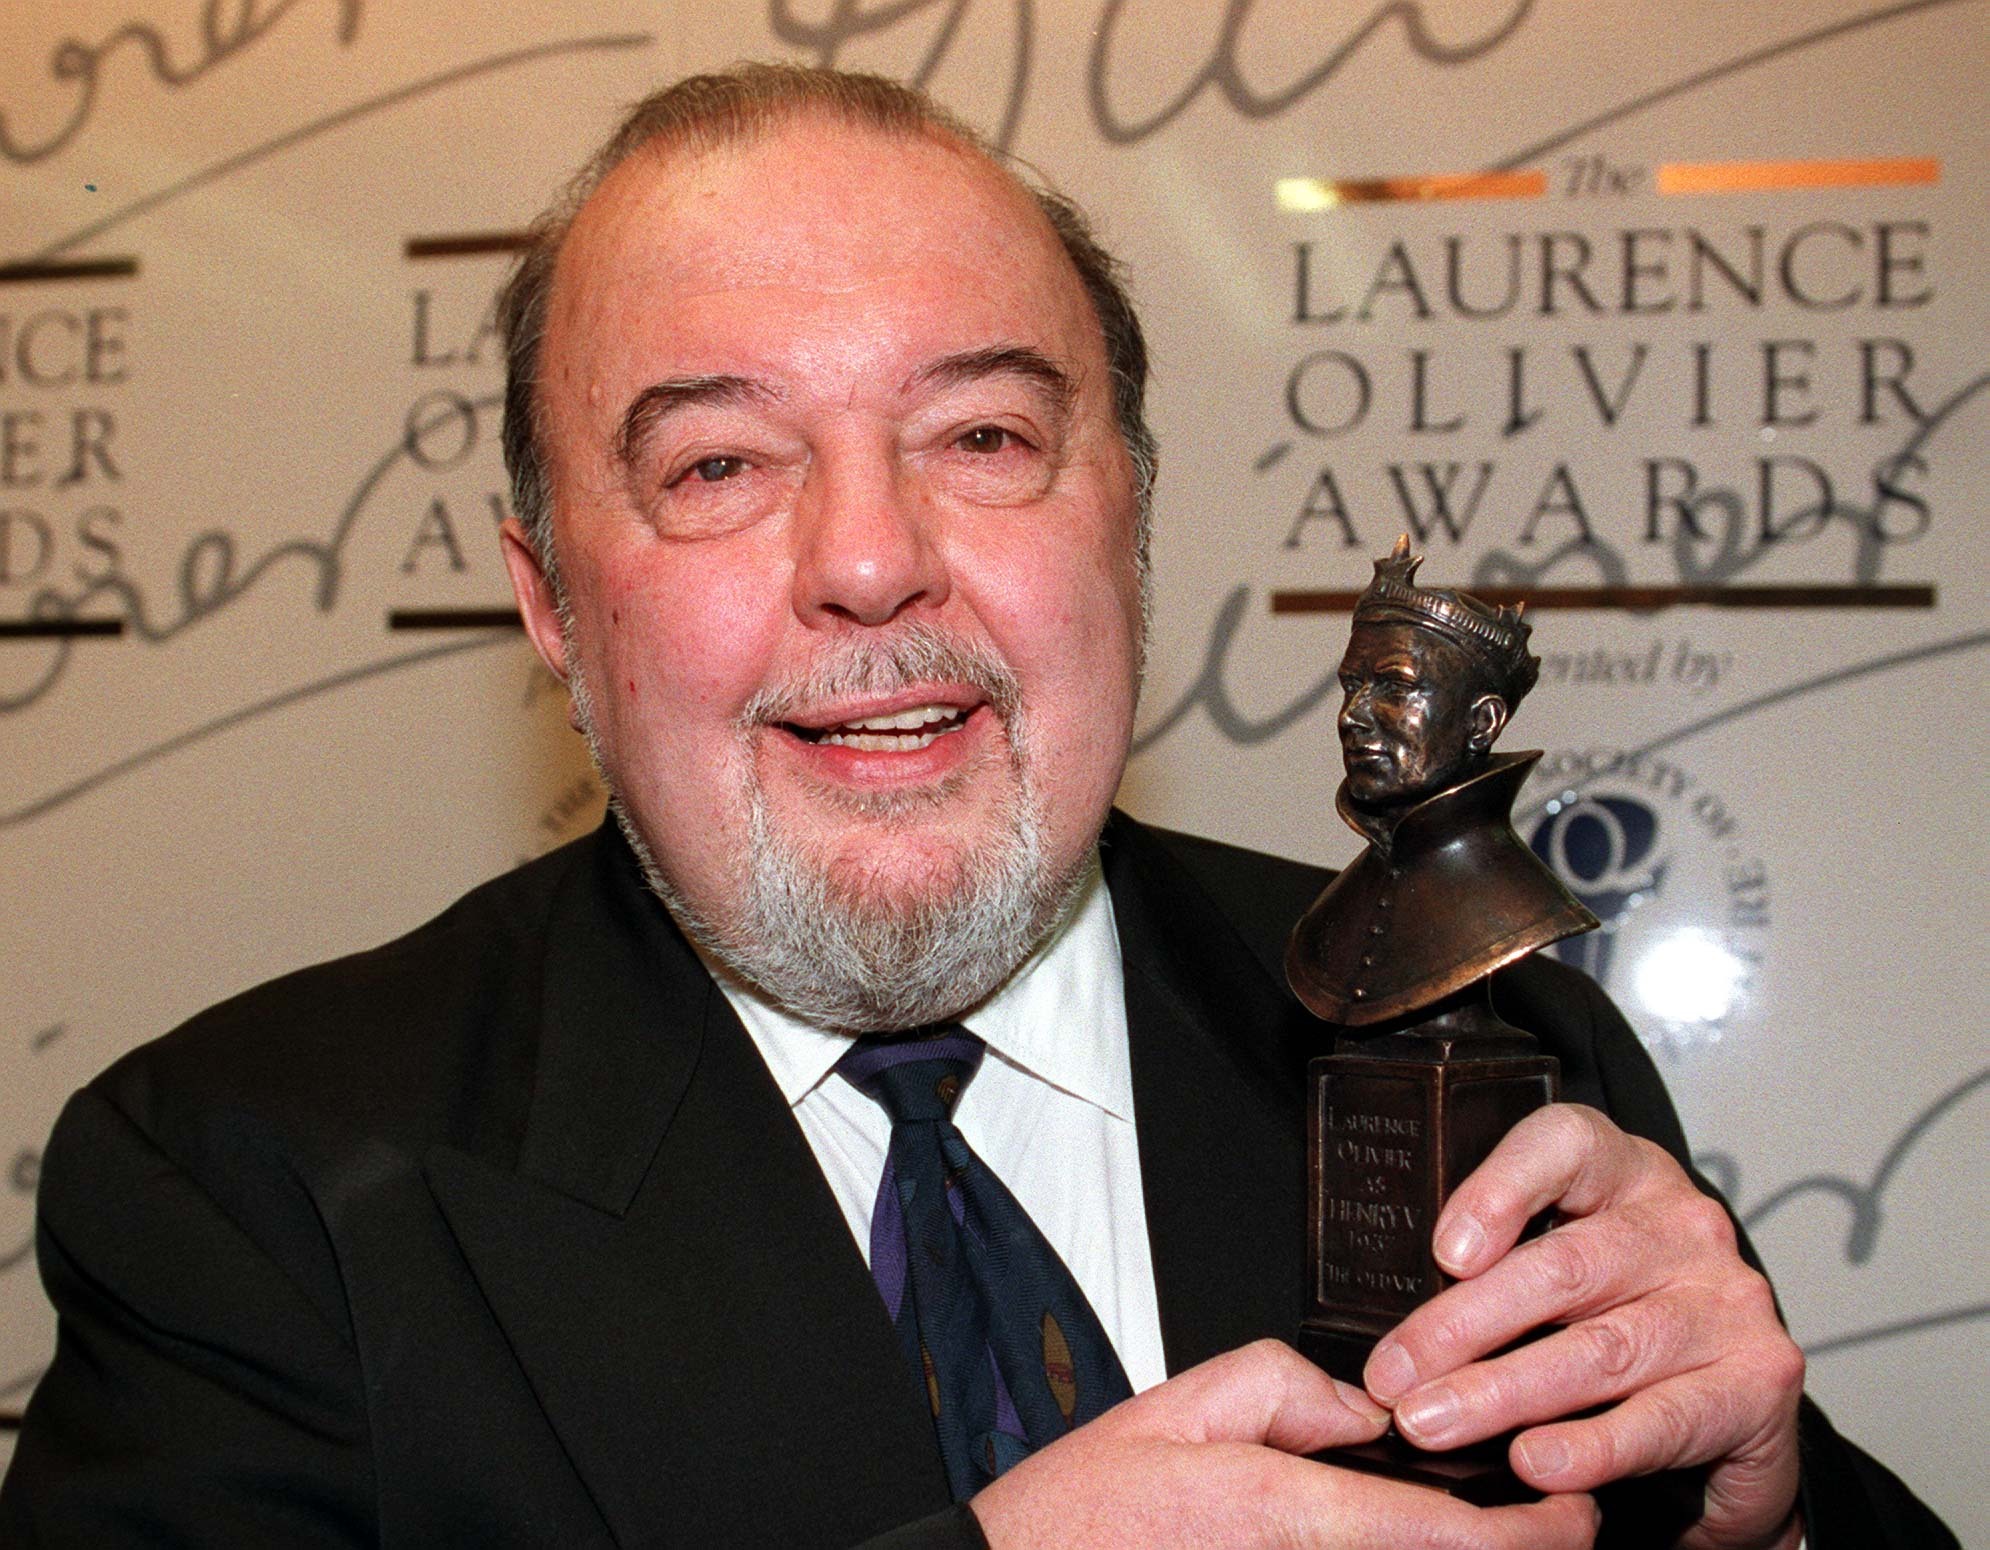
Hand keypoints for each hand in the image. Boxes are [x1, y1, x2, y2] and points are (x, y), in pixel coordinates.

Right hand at [971, 1339, 1599, 1548]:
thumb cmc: (1084, 1512)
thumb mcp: (1177, 1407)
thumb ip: (1280, 1388)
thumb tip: (1360, 1406)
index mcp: (1282, 1511)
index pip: (1440, 1534)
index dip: (1530, 1534)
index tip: (1575, 1512)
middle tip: (1561, 1522)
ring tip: (1502, 1533)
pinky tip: (1418, 1541)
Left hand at [1362, 1105, 1804, 1549]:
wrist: (1733, 1407)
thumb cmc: (1616, 1320)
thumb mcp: (1559, 1271)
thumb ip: (1494, 1271)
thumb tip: (1392, 1330)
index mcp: (1625, 1174)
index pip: (1564, 1146)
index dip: (1499, 1190)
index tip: (1441, 1252)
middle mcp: (1682, 1225)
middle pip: (1563, 1267)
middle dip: (1461, 1327)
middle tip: (1393, 1376)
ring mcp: (1726, 1300)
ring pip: (1598, 1348)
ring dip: (1500, 1393)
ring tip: (1430, 1423)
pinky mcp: (1759, 1380)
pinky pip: (1659, 1417)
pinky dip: (1588, 1446)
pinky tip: (1533, 1463)